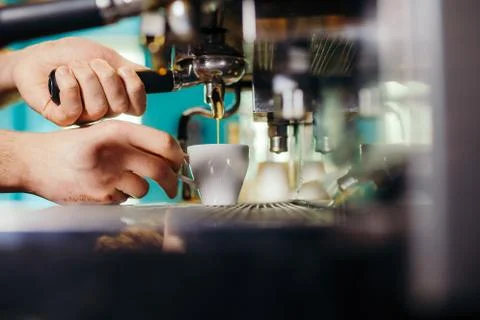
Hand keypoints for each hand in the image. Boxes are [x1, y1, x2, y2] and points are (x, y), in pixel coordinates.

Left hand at [12, 37, 146, 125]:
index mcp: (116, 100)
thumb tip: (153, 75)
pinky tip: (61, 74)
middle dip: (106, 77)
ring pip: (97, 106)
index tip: (124, 70)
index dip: (135, 89)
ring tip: (73, 67)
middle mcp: (103, 112)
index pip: (138, 107)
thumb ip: (131, 68)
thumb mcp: (108, 57)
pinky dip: (68, 83)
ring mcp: (83, 118)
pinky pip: (73, 108)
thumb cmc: (72, 56)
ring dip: (84, 76)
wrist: (39, 55)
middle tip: (92, 64)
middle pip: (119, 106)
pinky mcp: (62, 119)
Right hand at [17, 120, 183, 203]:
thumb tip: (170, 156)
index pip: (164, 143)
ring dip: (139, 189)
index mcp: (118, 131)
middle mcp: (115, 152)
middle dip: (172, 182)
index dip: (178, 156)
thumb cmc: (72, 147)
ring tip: (120, 181)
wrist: (35, 162)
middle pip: (161, 170)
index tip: (179, 164)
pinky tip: (103, 187)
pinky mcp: (100, 197)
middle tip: (173, 186)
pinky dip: (120, 196)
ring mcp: (107, 176)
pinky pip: (124, 200)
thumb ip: (134, 142)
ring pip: (143, 189)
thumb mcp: (103, 133)